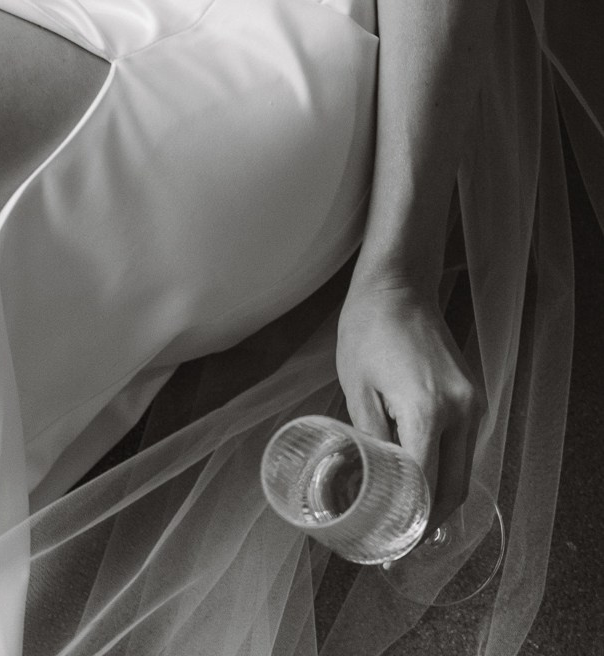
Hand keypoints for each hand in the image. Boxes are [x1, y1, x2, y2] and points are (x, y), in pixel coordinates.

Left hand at [335, 276, 483, 531]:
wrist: (398, 285)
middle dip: (430, 519)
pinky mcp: (473, 396)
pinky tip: (424, 478)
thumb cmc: (368, 329)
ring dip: (441, 497)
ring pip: (463, 469)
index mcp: (428, 410)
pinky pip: (465, 446)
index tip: (392, 545)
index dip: (410, 520)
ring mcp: (473, 403)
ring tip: (410, 517)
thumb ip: (368, 441)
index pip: (426, 485)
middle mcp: (461, 411)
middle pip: (453, 486)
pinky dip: (447, 468)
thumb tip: (366, 485)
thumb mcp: (357, 387)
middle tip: (403, 542)